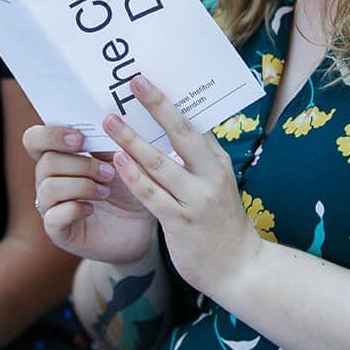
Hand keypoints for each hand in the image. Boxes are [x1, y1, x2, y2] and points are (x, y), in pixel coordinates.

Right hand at [23, 123, 155, 265]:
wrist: (142, 224)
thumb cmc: (129, 185)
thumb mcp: (123, 158)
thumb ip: (108, 140)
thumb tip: (104, 120)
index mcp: (59, 155)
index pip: (34, 139)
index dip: (52, 135)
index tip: (80, 139)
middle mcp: (48, 179)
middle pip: (45, 162)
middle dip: (80, 164)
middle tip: (108, 172)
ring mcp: (51, 206)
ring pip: (48, 188)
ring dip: (82, 185)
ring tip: (106, 190)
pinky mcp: (58, 231)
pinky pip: (53, 217)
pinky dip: (74, 209)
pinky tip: (92, 208)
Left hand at [104, 75, 264, 297]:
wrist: (239, 268)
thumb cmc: (221, 223)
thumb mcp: (217, 185)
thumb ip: (198, 160)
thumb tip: (174, 129)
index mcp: (218, 163)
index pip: (194, 124)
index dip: (171, 101)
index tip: (149, 80)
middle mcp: (211, 176)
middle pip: (181, 132)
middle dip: (157, 104)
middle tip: (133, 82)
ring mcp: (197, 199)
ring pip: (159, 162)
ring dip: (131, 138)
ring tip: (110, 120)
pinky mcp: (180, 222)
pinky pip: (152, 194)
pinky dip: (133, 175)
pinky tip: (117, 160)